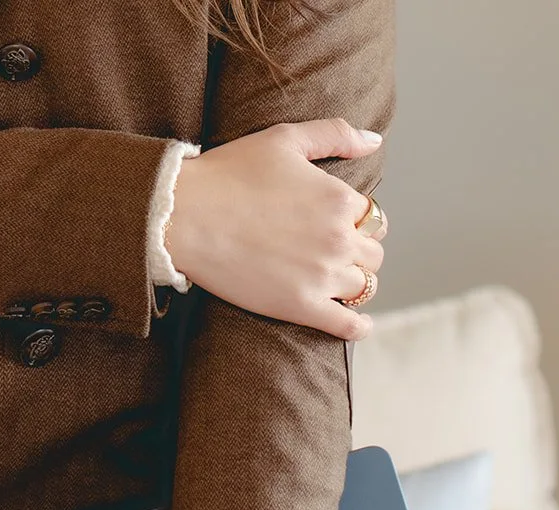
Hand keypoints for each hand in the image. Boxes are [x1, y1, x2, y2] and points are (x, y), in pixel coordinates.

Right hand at [164, 118, 387, 341]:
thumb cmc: (227, 173)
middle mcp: (338, 238)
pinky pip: (347, 325)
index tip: (333, 225)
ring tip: (337, 282)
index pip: (370, 216)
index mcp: (339, 198)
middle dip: (358, 252)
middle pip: (372, 254)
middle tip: (331, 253)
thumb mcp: (284, 138)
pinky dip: (358, 326)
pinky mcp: (301, 306)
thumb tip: (373, 141)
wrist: (184, 216)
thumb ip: (334, 134)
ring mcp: (322, 275)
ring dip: (355, 284)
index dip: (355, 220)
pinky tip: (358, 324)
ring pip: (364, 287)